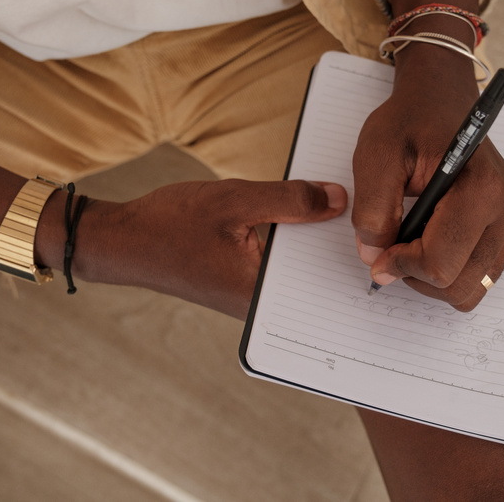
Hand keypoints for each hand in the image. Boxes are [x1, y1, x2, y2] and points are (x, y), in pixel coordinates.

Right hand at [71, 179, 346, 319]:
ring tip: (335, 204)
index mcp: (261, 295)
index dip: (351, 255)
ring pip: (297, 269)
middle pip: (313, 275)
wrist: (122, 241)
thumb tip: (339, 198)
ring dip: (312, 240)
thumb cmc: (170, 224)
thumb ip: (291, 200)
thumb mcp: (236, 201)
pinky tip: (303, 214)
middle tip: (363, 209)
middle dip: (335, 244)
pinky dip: (291, 242)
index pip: (322, 282)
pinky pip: (279, 265)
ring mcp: (251, 297)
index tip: (380, 228)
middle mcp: (260, 305)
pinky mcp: (243, 284)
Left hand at [351, 46, 503, 310]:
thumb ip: (372, 210)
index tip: (378, 250)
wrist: (440, 100)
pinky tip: (430, 239)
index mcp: (482, 188)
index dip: (400, 265)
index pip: (441, 263)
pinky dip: (449, 270)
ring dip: (432, 277)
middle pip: (458, 286)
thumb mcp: (376, 155)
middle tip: (391, 246)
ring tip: (410, 240)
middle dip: (416, 275)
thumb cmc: (410, 121)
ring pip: (470, 289)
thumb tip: (376, 259)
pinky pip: (477, 276)